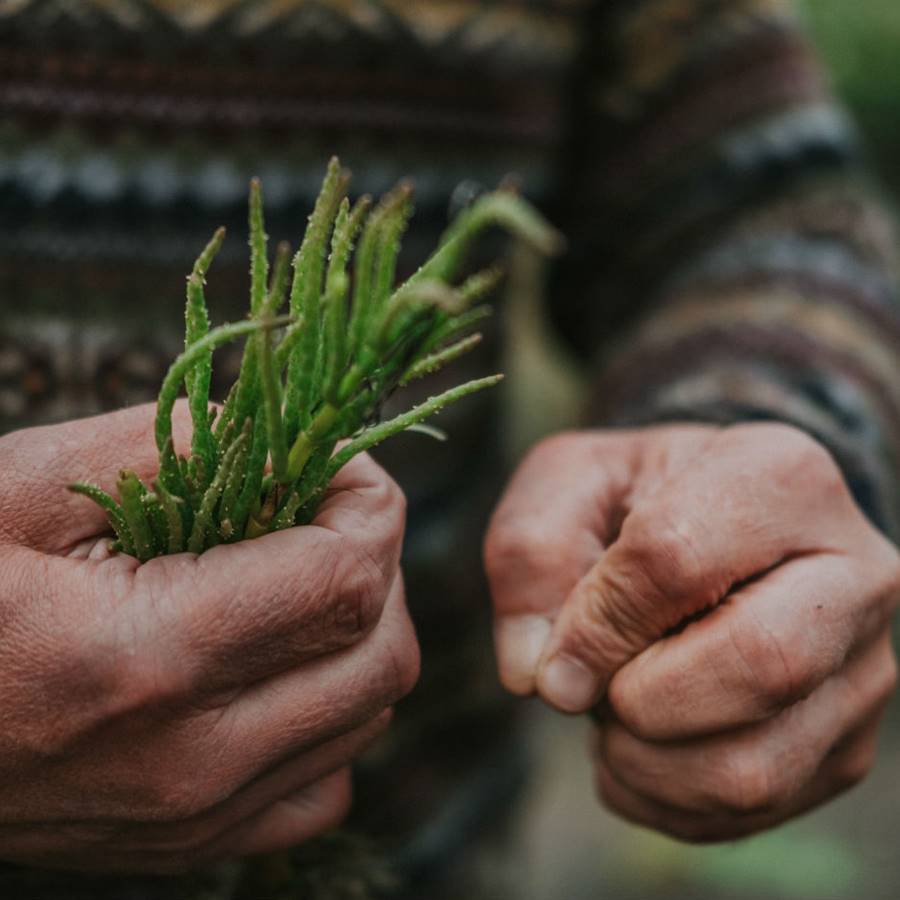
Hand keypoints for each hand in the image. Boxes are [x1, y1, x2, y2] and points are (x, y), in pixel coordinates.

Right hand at [0, 403, 417, 871]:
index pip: (345, 580)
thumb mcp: (25, 487)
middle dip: (378, 563)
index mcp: (144, 656)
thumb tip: (288, 442)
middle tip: (322, 515)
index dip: (367, 504)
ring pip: (369, 714)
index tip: (338, 468)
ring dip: (361, 630)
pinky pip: (326, 781)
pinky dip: (333, 714)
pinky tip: (280, 666)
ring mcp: (196, 817)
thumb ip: (172, 445)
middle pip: (382, 654)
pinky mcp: (192, 843)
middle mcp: (189, 760)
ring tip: (299, 578)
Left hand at [485, 424, 899, 840]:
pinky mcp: (845, 744)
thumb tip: (535, 673)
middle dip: (639, 697)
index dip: (597, 622)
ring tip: (613, 710)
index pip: (678, 560)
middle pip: (760, 665)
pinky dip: (660, 795)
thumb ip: (529, 553)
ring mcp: (861, 668)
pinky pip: (748, 811)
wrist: (711, 534)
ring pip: (752, 767)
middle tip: (592, 685)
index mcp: (781, 478)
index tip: (554, 653)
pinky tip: (640, 743)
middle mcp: (852, 574)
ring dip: (641, 759)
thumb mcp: (568, 484)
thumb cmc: (634, 503)